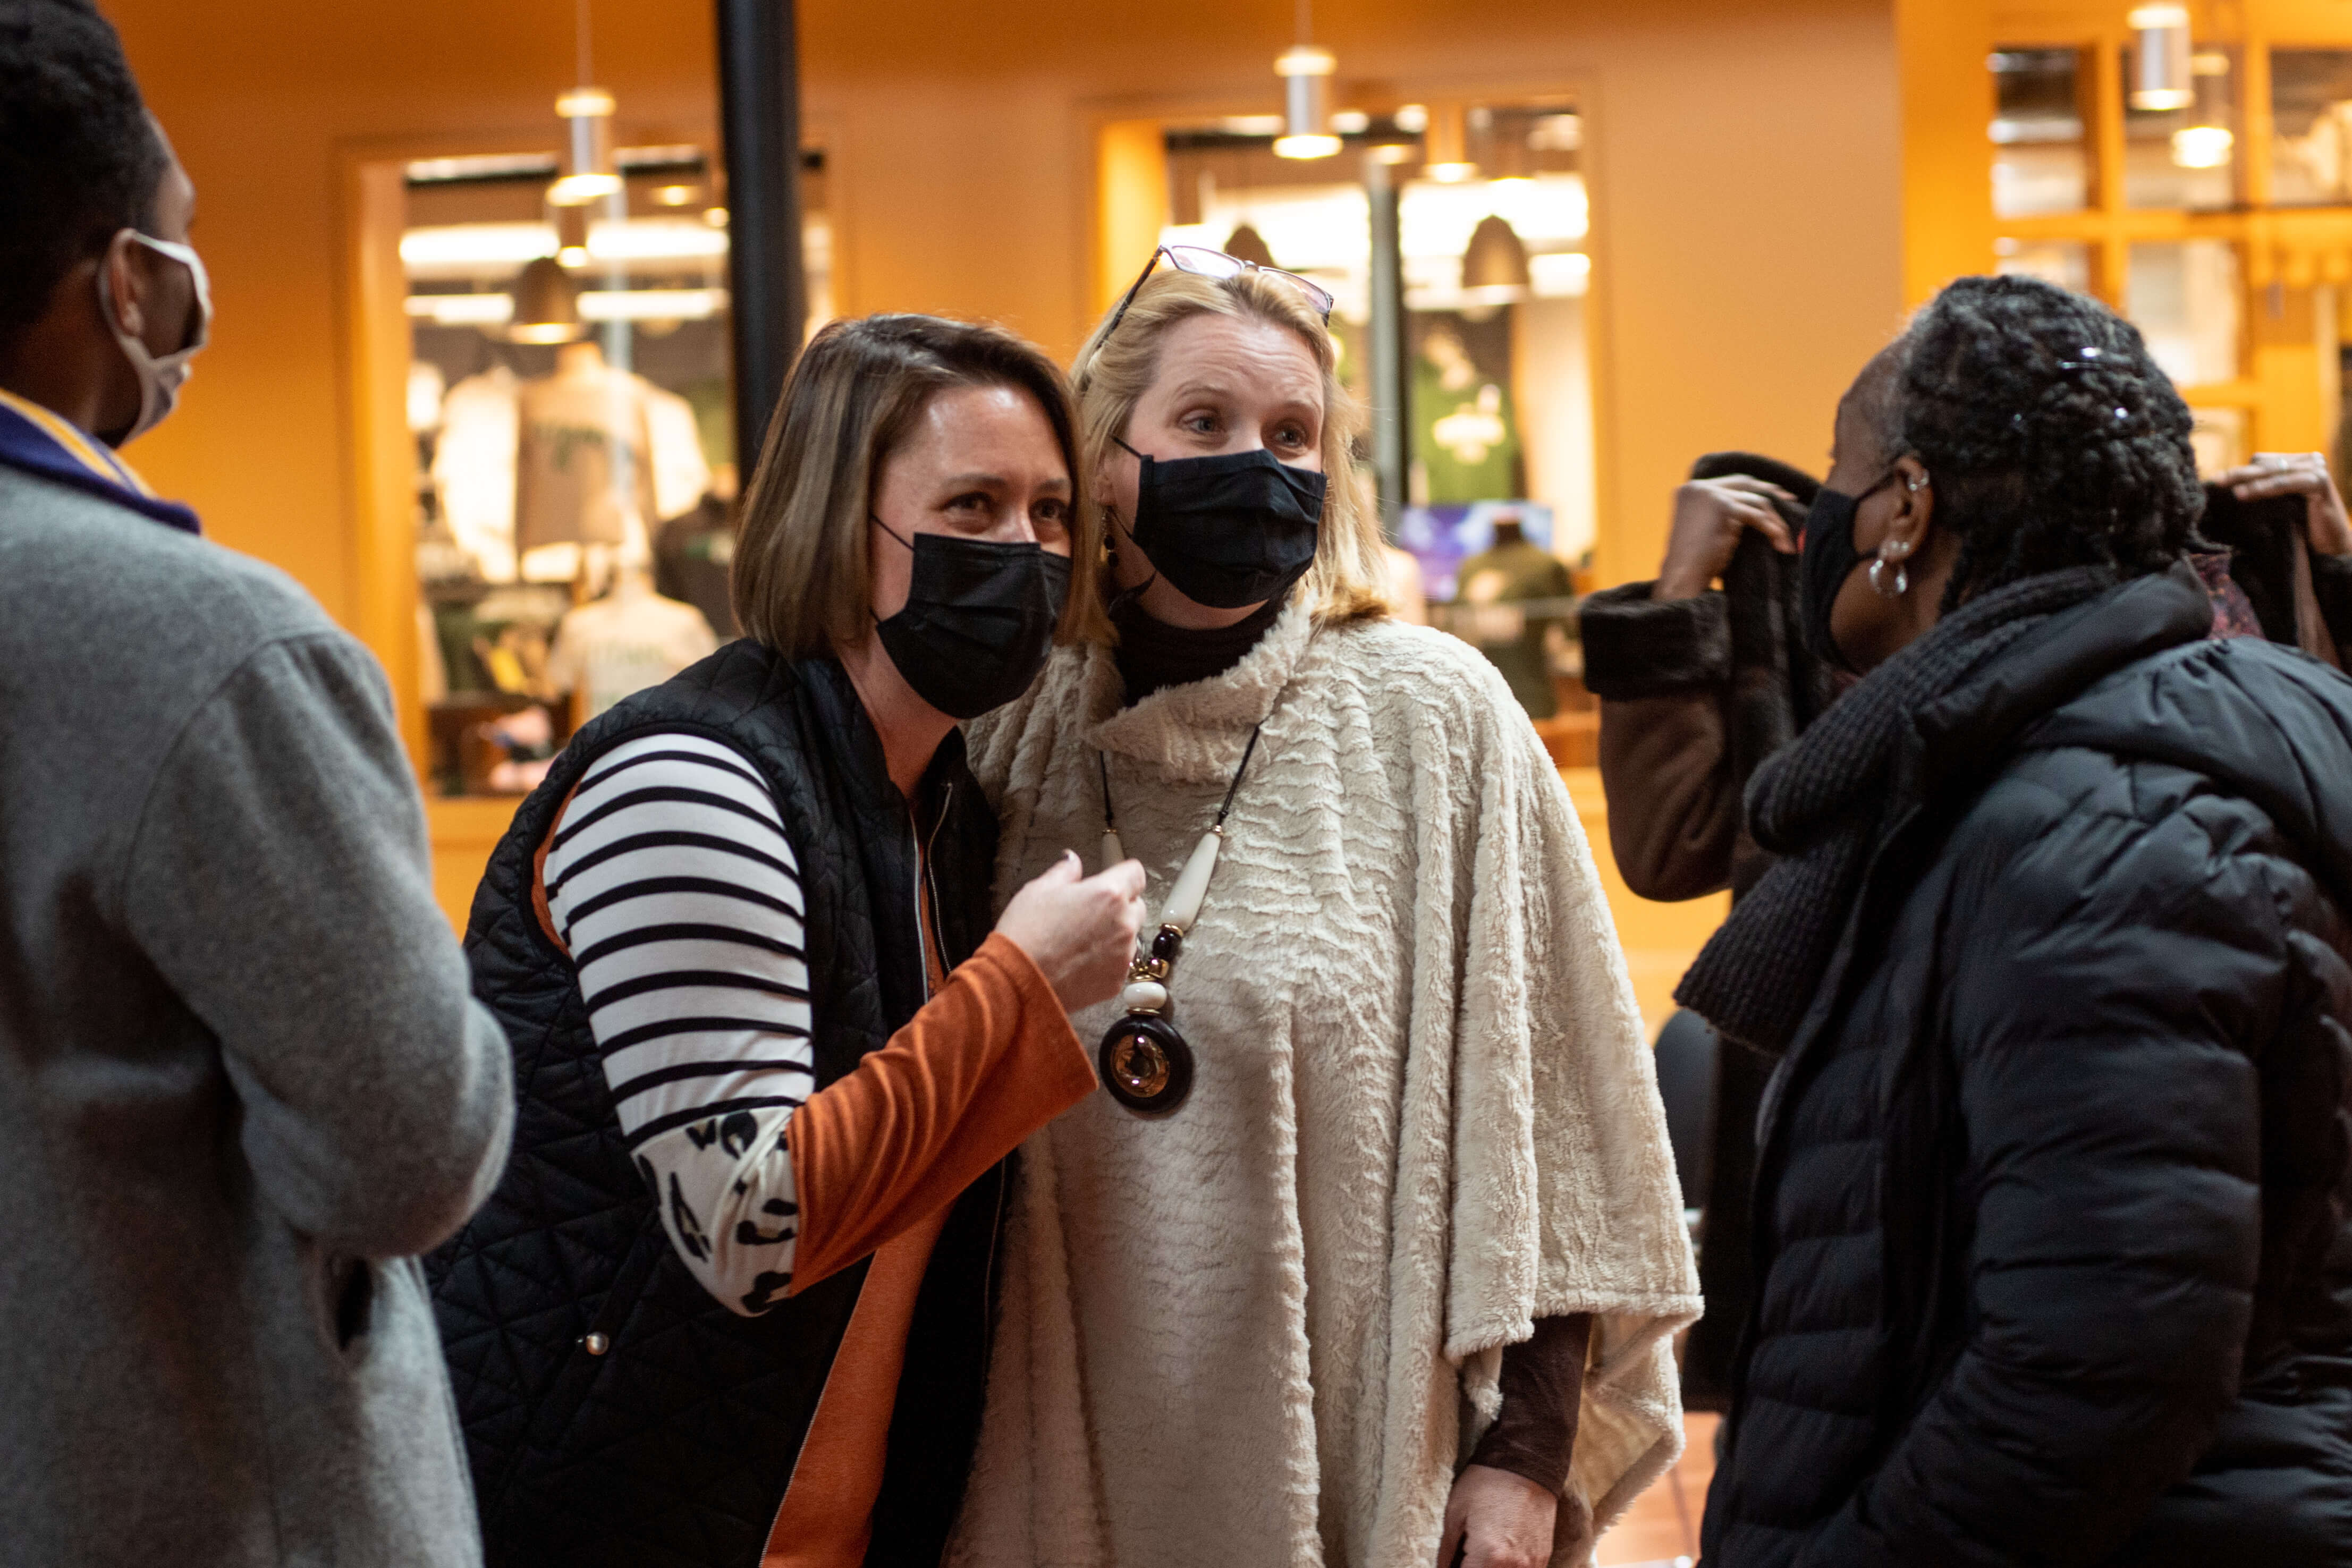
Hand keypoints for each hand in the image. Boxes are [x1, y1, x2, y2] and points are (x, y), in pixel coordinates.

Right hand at [994, 852, 1146, 1011]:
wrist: (1017, 982)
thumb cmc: (1025, 934)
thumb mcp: (1038, 890)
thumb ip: (1064, 872)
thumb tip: (1072, 861)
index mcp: (1107, 894)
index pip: (1135, 873)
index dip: (1122, 874)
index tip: (1112, 878)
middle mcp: (1123, 923)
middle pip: (1136, 905)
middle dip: (1120, 905)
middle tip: (1090, 912)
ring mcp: (1123, 954)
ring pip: (1129, 936)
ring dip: (1114, 934)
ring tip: (1081, 941)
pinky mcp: (1117, 980)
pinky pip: (1120, 963)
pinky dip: (1107, 960)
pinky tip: (1080, 961)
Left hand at [1436, 1464, 1562, 1567]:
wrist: (1526, 1461)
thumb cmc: (1486, 1483)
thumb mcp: (1455, 1514)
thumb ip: (1445, 1552)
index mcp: (1489, 1557)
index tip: (1452, 1565)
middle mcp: (1515, 1566)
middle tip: (1464, 1560)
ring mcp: (1533, 1564)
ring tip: (1480, 1559)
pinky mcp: (1543, 1558)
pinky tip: (1497, 1561)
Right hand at [1655, 475, 1799, 599]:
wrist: (1682, 577)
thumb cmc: (1695, 564)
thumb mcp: (1707, 530)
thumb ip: (1723, 515)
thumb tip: (1755, 510)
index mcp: (1690, 491)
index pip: (1730, 483)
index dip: (1754, 488)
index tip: (1777, 496)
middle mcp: (1697, 487)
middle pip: (1743, 482)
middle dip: (1770, 491)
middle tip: (1791, 500)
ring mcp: (1708, 494)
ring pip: (1753, 500)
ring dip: (1774, 519)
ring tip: (1784, 539)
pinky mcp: (1720, 505)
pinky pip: (1755, 514)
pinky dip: (1770, 528)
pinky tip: (1779, 541)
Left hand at [2217, 452, 2351, 556]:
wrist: (2331, 545)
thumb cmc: (2302, 528)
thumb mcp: (2279, 504)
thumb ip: (2263, 491)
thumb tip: (2229, 487)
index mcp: (2299, 462)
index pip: (2262, 461)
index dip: (2239, 471)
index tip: (2216, 482)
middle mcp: (2309, 461)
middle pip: (2264, 464)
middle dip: (2237, 474)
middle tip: (2214, 482)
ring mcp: (2316, 469)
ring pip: (2273, 471)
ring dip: (2247, 481)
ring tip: (2225, 490)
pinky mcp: (2320, 481)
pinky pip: (2286, 482)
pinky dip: (2264, 488)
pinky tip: (2244, 494)